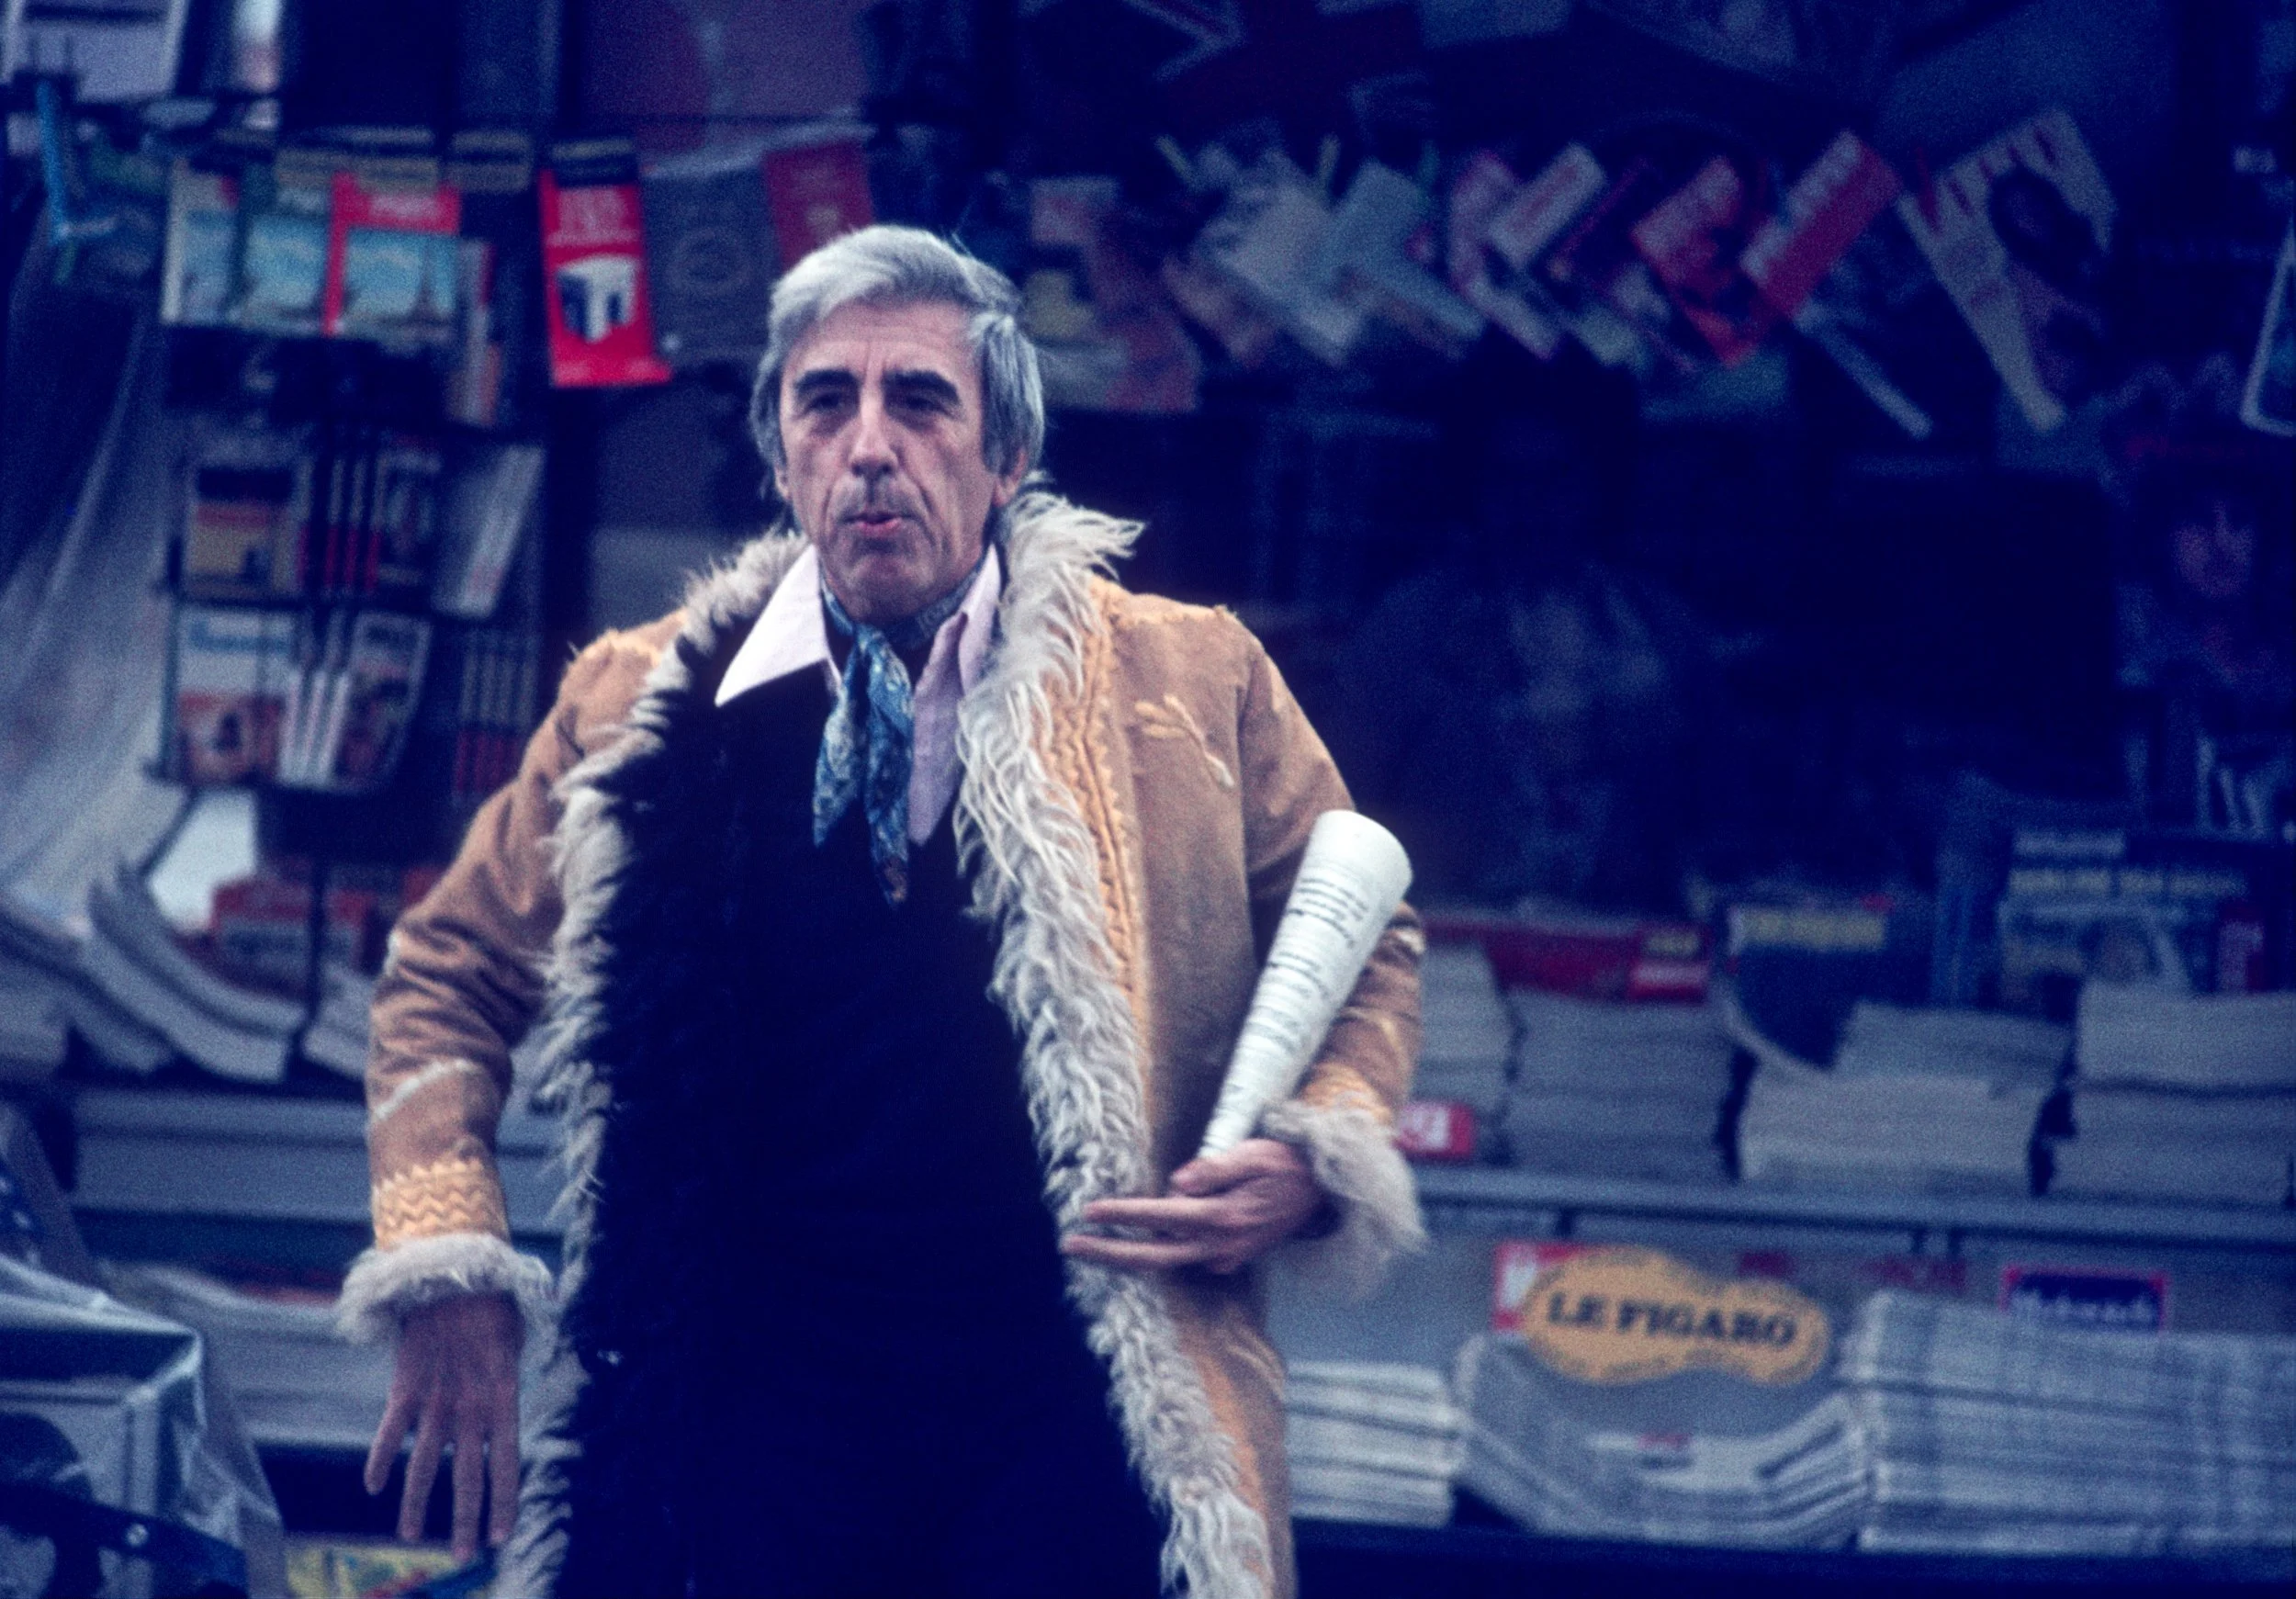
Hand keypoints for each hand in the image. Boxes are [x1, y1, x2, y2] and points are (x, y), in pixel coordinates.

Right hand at [364, 1292, 521, 1563]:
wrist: (455, 1271)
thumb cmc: (492, 1305)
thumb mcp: (515, 1342)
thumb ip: (508, 1382)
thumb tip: (503, 1410)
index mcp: (503, 1396)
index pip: (507, 1461)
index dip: (503, 1500)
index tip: (500, 1536)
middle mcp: (470, 1406)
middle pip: (467, 1475)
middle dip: (465, 1518)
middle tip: (462, 1554)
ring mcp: (435, 1399)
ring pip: (424, 1464)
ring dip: (417, 1503)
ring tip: (413, 1537)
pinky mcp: (405, 1387)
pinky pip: (390, 1432)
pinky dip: (380, 1460)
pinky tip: (374, 1488)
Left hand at [1061, 1138, 1329, 1274]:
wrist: (1322, 1192)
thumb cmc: (1285, 1164)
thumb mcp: (1253, 1155)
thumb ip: (1214, 1170)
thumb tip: (1177, 1182)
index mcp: (1223, 1217)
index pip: (1161, 1216)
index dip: (1122, 1213)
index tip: (1088, 1212)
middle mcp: (1220, 1246)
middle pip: (1153, 1256)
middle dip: (1109, 1252)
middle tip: (1070, 1244)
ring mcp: (1225, 1259)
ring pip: (1167, 1260)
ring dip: (1128, 1254)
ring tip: (1090, 1244)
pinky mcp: (1229, 1260)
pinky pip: (1185, 1258)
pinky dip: (1157, 1251)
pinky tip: (1136, 1243)